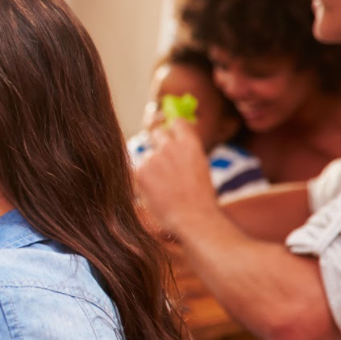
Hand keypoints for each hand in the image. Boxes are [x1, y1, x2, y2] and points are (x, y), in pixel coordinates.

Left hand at [132, 119, 217, 234]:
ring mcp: (154, 158)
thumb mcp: (200, 167)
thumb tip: (175, 143)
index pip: (177, 122)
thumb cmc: (200, 198)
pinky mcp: (140, 171)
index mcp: (190, 144)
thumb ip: (186, 152)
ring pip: (147, 156)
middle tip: (163, 164)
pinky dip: (145, 181)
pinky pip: (140, 171)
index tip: (171, 135)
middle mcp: (170, 146)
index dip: (173, 129)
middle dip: (158, 145)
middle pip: (157, 133)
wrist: (193, 217)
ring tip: (165, 188)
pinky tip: (157, 193)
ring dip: (152, 167)